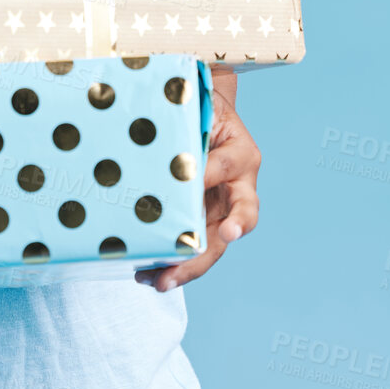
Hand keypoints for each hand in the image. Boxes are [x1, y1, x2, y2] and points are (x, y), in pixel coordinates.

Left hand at [135, 81, 259, 292]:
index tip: (185, 187)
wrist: (204, 112)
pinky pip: (195, 245)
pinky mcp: (205, 219)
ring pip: (216, 245)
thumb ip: (190, 122)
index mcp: (241, 153)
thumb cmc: (201, 108)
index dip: (204, 177)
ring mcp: (224, 207)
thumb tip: (164, 148)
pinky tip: (148, 272)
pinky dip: (174, 261)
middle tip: (186, 262)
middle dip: (209, 246)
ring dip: (188, 266)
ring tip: (160, 281)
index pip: (223, 167)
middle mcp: (240, 186)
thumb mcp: (200, 107)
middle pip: (235, 220)